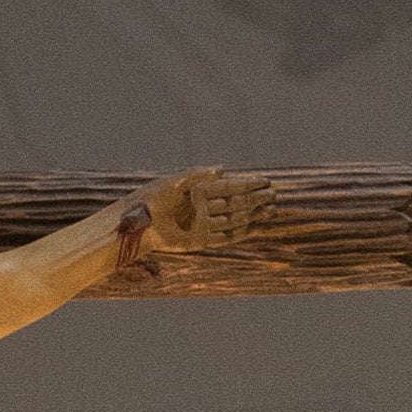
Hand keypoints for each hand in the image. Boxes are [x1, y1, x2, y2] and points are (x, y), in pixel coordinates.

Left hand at [139, 166, 261, 253]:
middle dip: (255, 199)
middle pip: (235, 202)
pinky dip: (241, 234)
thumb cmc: (152, 199)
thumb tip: (222, 169)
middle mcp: (203, 208)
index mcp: (199, 191)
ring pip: (234, 220)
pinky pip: (224, 238)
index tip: (266, 181)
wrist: (137, 224)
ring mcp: (203, 224)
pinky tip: (256, 227)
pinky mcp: (199, 241)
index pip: (229, 186)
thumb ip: (198, 174)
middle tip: (274, 195)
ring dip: (253, 215)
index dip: (248, 183)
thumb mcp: (175, 181)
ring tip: (271, 210)